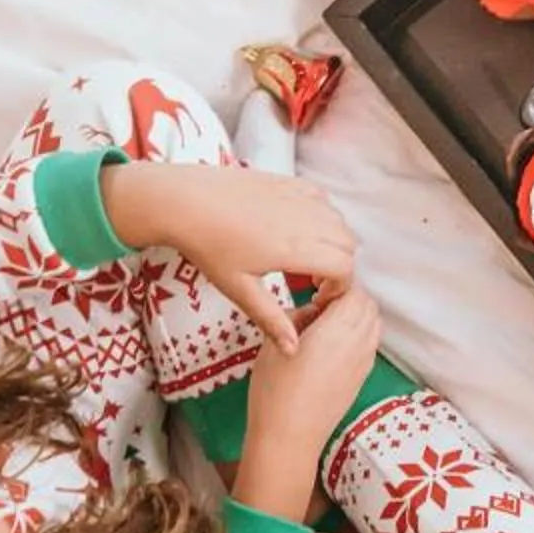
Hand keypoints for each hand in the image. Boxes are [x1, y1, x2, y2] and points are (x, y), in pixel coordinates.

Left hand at [112, 163, 355, 350]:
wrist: (184, 202)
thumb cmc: (208, 247)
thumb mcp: (239, 289)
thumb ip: (271, 319)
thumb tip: (293, 350)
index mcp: (294, 249)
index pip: (344, 268)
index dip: (339, 287)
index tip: (319, 295)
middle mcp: (304, 220)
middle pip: (348, 244)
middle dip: (339, 264)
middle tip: (313, 279)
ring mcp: (297, 197)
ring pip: (339, 220)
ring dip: (333, 240)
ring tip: (306, 254)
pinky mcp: (288, 182)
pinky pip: (322, 199)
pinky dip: (322, 215)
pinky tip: (298, 227)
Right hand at [234, 286, 382, 516]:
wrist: (289, 436)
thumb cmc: (275, 389)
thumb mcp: (274, 342)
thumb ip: (297, 316)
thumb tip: (311, 310)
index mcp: (337, 328)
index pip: (354, 291)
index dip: (337, 285)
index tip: (316, 291)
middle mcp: (358, 342)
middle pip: (369, 306)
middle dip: (349, 299)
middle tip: (320, 305)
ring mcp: (364, 362)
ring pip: (373, 325)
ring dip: (356, 317)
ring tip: (325, 327)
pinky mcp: (362, 378)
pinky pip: (369, 345)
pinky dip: (358, 336)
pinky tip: (331, 348)